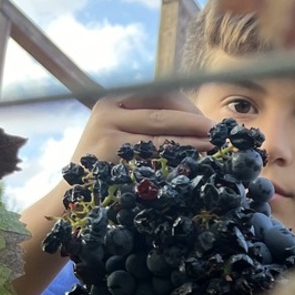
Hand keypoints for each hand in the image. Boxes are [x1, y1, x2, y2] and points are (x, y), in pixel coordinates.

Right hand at [70, 90, 213, 164]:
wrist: (73, 199)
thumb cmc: (106, 170)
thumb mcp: (122, 139)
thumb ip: (151, 128)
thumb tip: (200, 125)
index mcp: (113, 100)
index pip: (161, 95)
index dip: (189, 108)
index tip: (210, 124)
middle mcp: (109, 108)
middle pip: (163, 109)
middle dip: (196, 121)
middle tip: (220, 133)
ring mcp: (108, 128)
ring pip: (162, 130)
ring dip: (194, 137)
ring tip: (215, 145)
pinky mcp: (111, 149)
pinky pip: (155, 151)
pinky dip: (180, 153)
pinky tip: (197, 160)